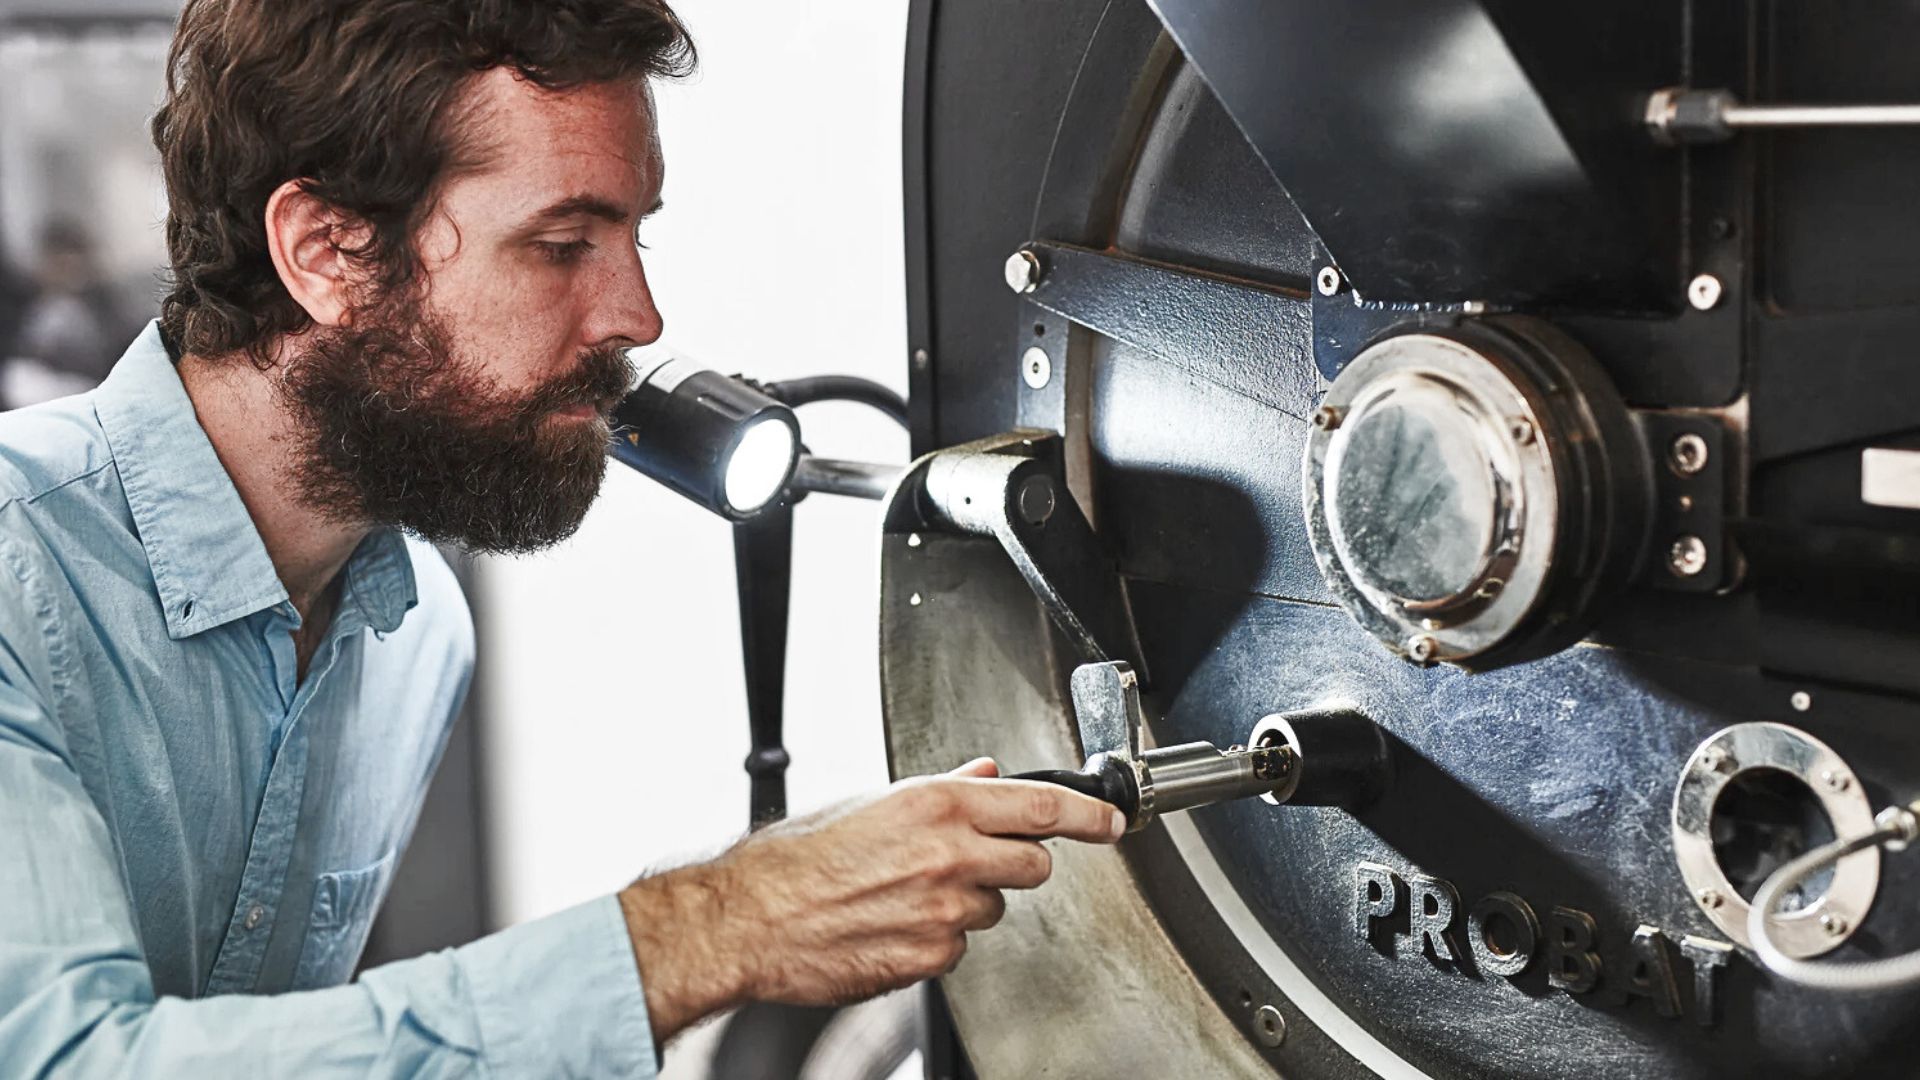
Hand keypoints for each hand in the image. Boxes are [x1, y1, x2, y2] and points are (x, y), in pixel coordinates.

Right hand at [618, 758, 1124, 1040]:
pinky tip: (893, 926)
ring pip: (992, 911)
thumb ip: (943, 789)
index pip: (1041, 807)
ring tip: (907, 896)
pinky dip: (935, 941)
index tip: (1109, 822)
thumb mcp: (872, 801)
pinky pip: (956, 950)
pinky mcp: (929, 958)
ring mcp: (942, 912)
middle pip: (1032, 865)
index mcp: (936, 805)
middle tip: (975, 864)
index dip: (1088, 816)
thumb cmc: (796, 859)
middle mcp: (948, 855)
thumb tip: (986, 773)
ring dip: (967, 905)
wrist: (750, 919)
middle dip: (1014, 865)